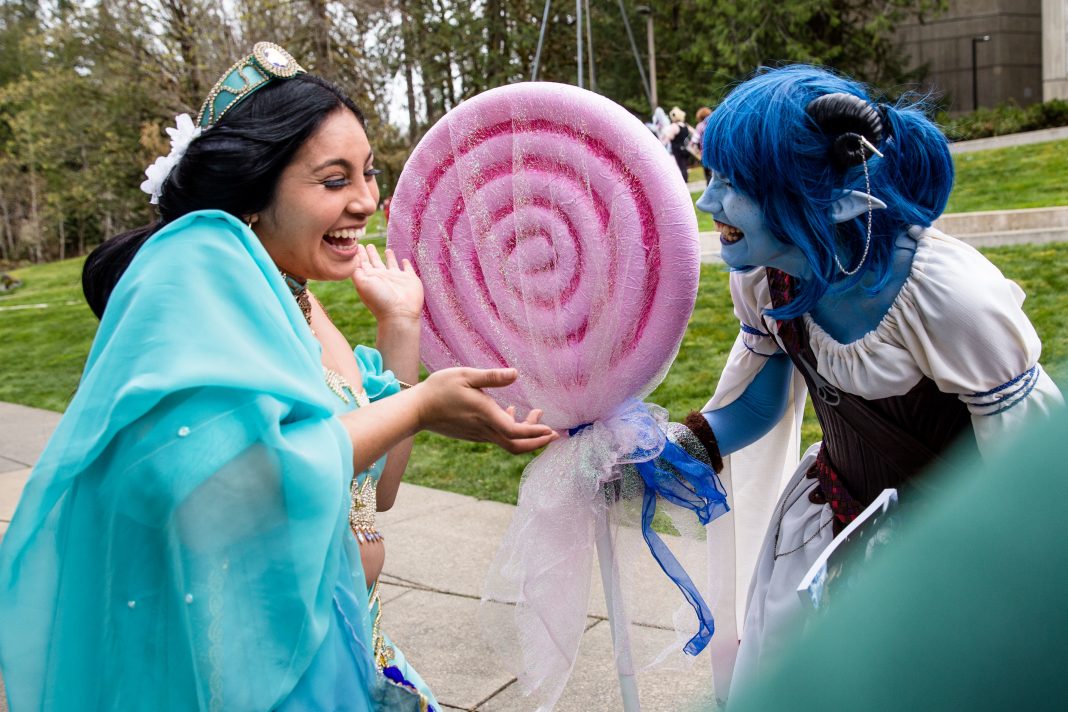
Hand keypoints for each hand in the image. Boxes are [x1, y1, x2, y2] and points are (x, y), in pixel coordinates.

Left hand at [351, 244, 422, 322]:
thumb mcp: (362, 283)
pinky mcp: (410, 279)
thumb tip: (352, 258)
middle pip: (376, 262)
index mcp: (370, 277)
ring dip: (390, 257)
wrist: (399, 313)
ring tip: (387, 250)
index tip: (356, 244)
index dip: (359, 254)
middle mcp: (382, 277)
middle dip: (372, 253)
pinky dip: (406, 264)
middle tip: (368, 245)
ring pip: (392, 264)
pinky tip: (404, 260)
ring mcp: (397, 278)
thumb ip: (355, 270)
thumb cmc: (379, 299)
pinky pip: (408, 268)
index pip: (363, 263)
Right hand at [415, 367, 557, 453]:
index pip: (516, 432)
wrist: (416, 410)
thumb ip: (492, 377)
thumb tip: (515, 373)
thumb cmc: (439, 389)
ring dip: (525, 432)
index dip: (536, 433)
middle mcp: (484, 430)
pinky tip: (509, 412)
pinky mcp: (472, 434)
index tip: (551, 430)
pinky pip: (497, 437)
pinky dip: (511, 429)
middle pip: (516, 445)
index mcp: (485, 415)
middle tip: (554, 432)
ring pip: (507, 441)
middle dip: (537, 441)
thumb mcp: (466, 376)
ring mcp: (478, 434)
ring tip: (536, 414)